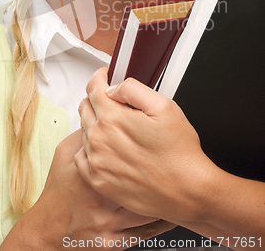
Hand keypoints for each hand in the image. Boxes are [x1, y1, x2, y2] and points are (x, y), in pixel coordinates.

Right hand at [9, 129, 174, 249]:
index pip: (123, 146)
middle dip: (159, 166)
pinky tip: (171, 212)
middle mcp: (101, 195)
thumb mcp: (63, 155)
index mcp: (92, 169)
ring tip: (179, 184)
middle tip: (175, 159)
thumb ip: (83, 133)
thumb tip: (102, 115)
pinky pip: (144, 232)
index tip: (155, 135)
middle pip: (141, 176)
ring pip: (149, 205)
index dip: (142, 137)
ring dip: (166, 195)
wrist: (48, 229)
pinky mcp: (113, 240)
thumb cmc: (57, 191)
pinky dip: (161, 222)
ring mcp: (108, 220)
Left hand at [75, 68, 213, 224]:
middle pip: (85, 107)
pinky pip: (82, 157)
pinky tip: (107, 148)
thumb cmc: (180, 153)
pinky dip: (90, 148)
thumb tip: (114, 88)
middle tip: (114, 101)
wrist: (187, 191)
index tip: (104, 77)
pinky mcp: (99, 181)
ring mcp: (97, 162)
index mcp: (113, 119)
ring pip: (84, 131)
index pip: (93, 88)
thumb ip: (133, 89)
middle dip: (97, 98)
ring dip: (95, 123)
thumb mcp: (164, 107)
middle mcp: (99, 140)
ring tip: (118, 126)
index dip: (99, 78)